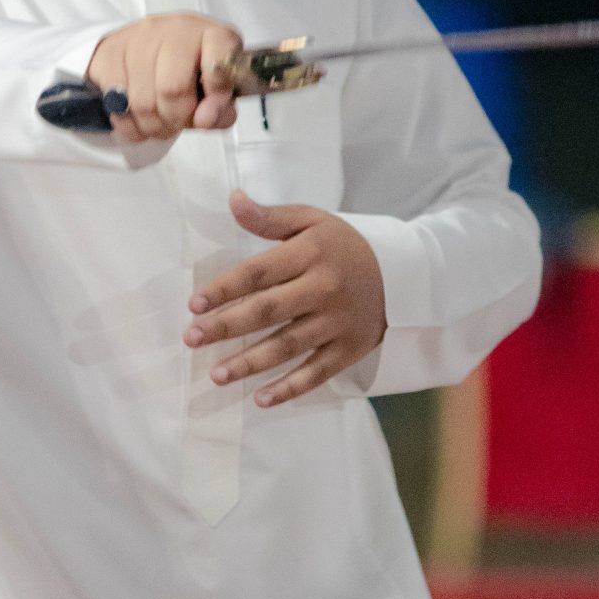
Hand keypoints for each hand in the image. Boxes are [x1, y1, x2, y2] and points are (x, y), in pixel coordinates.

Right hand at [86, 14, 243, 140]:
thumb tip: (206, 119)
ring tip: (159, 125)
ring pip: (142, 102)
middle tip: (177, 124)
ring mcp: (140, 38)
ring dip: (152, 126)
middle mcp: (177, 30)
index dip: (216, 93)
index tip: (209, 110)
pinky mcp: (110, 52)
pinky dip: (129, 125)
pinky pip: (117, 102)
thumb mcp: (214, 92)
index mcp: (212, 35)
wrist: (145, 50)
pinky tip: (138, 121)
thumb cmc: (188, 73)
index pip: (219, 61)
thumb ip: (220, 111)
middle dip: (176, 119)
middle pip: (173, 89)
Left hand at [186, 189, 386, 404]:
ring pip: (288, 346)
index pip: (259, 272)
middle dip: (227, 326)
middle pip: (268, 311)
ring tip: (217, 375)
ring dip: (251, 363)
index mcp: (311, 254)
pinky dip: (290, 388)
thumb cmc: (344, 245)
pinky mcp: (350, 349)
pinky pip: (317, 373)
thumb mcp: (312, 221)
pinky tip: (260, 399)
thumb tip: (233, 200)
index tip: (194, 304)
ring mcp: (338, 323)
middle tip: (192, 339)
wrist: (405, 272)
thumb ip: (270, 217)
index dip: (225, 288)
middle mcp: (324, 289)